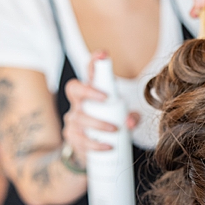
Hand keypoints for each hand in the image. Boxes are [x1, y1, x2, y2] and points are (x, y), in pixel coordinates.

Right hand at [62, 53, 138, 167]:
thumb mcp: (127, 119)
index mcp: (92, 91)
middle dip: (88, 91)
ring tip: (114, 130)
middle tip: (106, 98)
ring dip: (97, 123)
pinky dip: (94, 144)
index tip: (103, 54)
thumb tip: (129, 122)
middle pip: (74, 88)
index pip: (90, 72)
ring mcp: (72, 118)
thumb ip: (132, 117)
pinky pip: (79, 138)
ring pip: (78, 116)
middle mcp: (78, 102)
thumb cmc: (113, 125)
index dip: (95, 61)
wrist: (98, 149)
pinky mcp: (71, 136)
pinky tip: (107, 147)